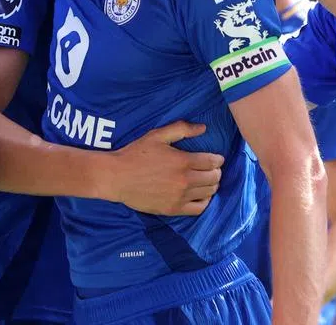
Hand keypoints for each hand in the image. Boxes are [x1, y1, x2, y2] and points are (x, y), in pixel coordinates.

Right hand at [102, 121, 222, 215]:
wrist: (117, 177)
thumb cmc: (136, 154)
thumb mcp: (157, 135)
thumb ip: (181, 129)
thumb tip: (203, 128)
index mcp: (183, 161)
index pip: (212, 162)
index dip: (218, 159)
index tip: (217, 158)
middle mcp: (185, 180)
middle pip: (214, 178)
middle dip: (216, 172)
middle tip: (211, 169)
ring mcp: (180, 197)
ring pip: (209, 193)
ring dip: (212, 186)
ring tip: (207, 181)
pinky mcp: (173, 209)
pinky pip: (199, 209)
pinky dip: (204, 202)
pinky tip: (201, 196)